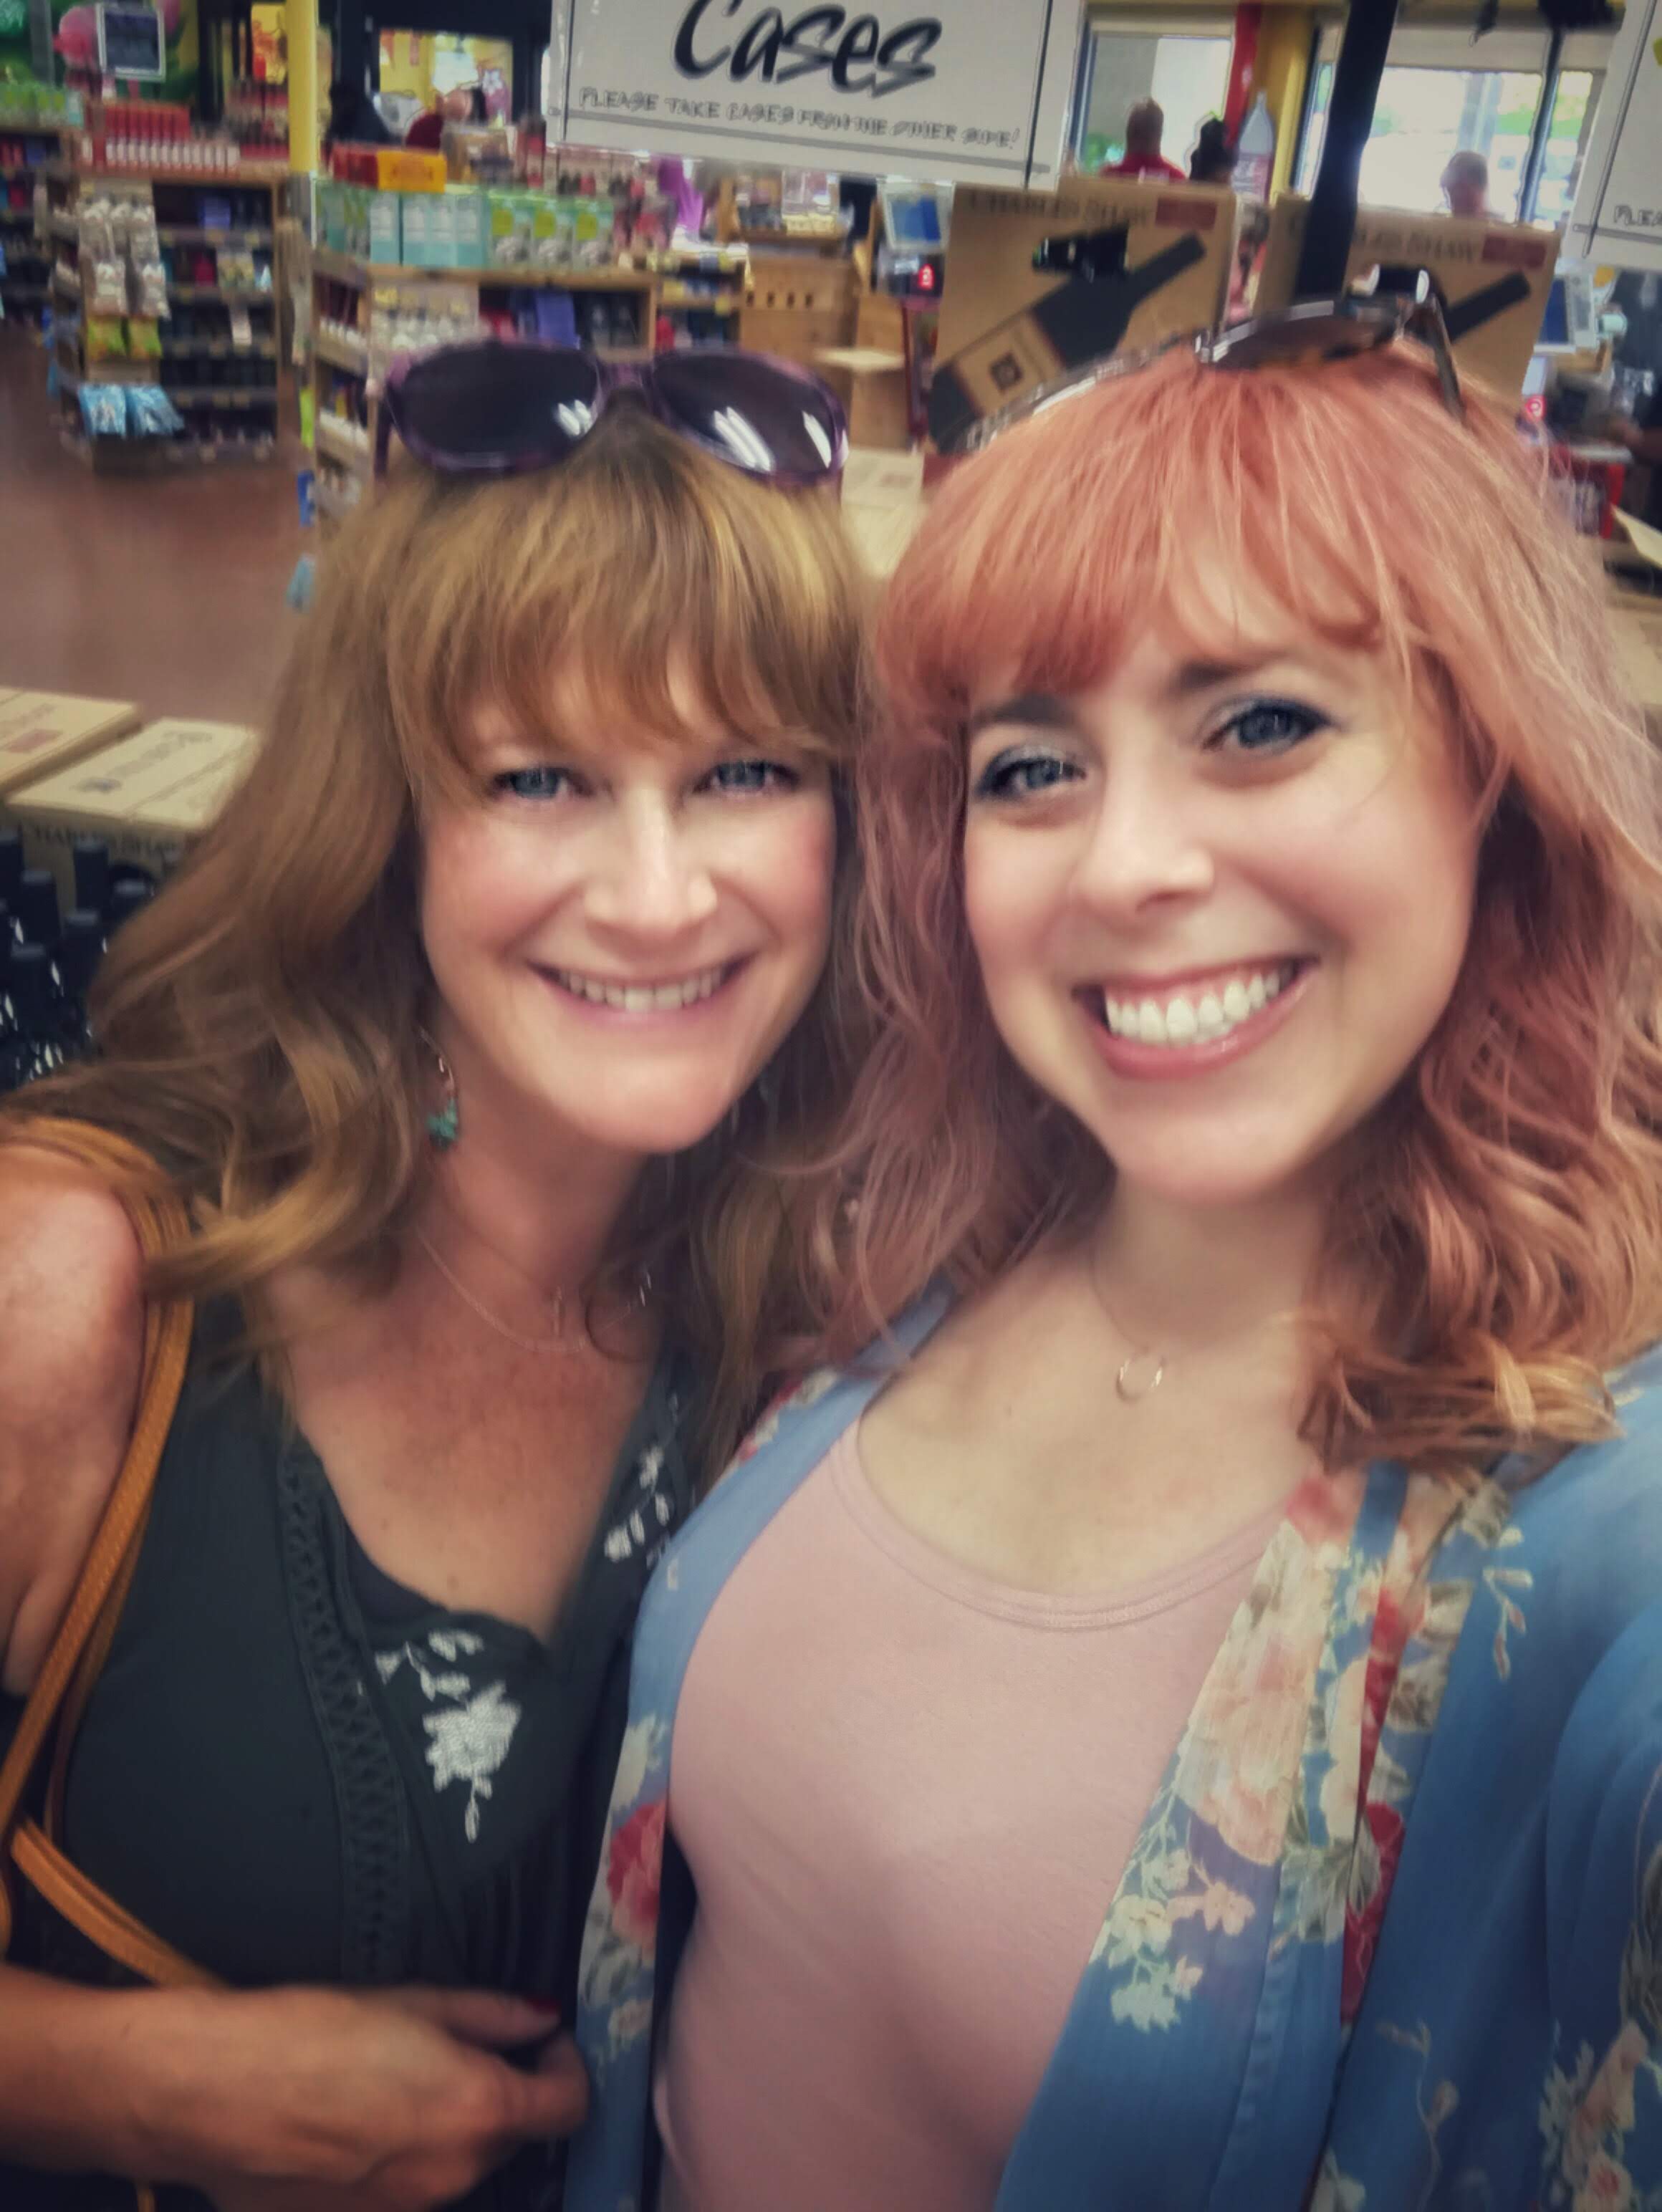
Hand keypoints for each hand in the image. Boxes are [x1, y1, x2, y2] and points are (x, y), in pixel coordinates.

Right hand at [130, 1984, 586, 2211]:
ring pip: (457, 2166)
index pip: (566, 2107)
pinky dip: (401, 2158)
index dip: (566, 2066)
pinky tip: (356, 2121)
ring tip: (396, 2080)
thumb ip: (489, 2016)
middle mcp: (454, 2175)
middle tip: (460, 2047)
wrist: (208, 2095)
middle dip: (503, 2094)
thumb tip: (539, 2021)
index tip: (544, 2040)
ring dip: (450, 2128)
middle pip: (509, 2137)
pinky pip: (406, 2190)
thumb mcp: (412, 2001)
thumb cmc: (310, 2032)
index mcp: (478, 2111)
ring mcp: (406, 2211)